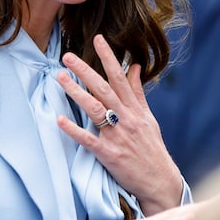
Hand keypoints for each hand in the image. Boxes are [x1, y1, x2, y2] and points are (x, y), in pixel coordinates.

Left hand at [57, 35, 183, 213]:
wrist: (160, 181)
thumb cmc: (152, 149)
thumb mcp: (148, 118)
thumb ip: (138, 93)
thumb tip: (134, 67)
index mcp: (135, 109)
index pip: (120, 77)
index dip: (109, 57)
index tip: (98, 39)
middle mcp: (127, 119)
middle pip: (104, 89)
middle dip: (85, 70)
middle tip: (67, 56)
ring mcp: (118, 136)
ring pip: (95, 109)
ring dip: (76, 92)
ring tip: (59, 77)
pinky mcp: (110, 154)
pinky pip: (89, 140)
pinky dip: (74, 130)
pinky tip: (60, 120)